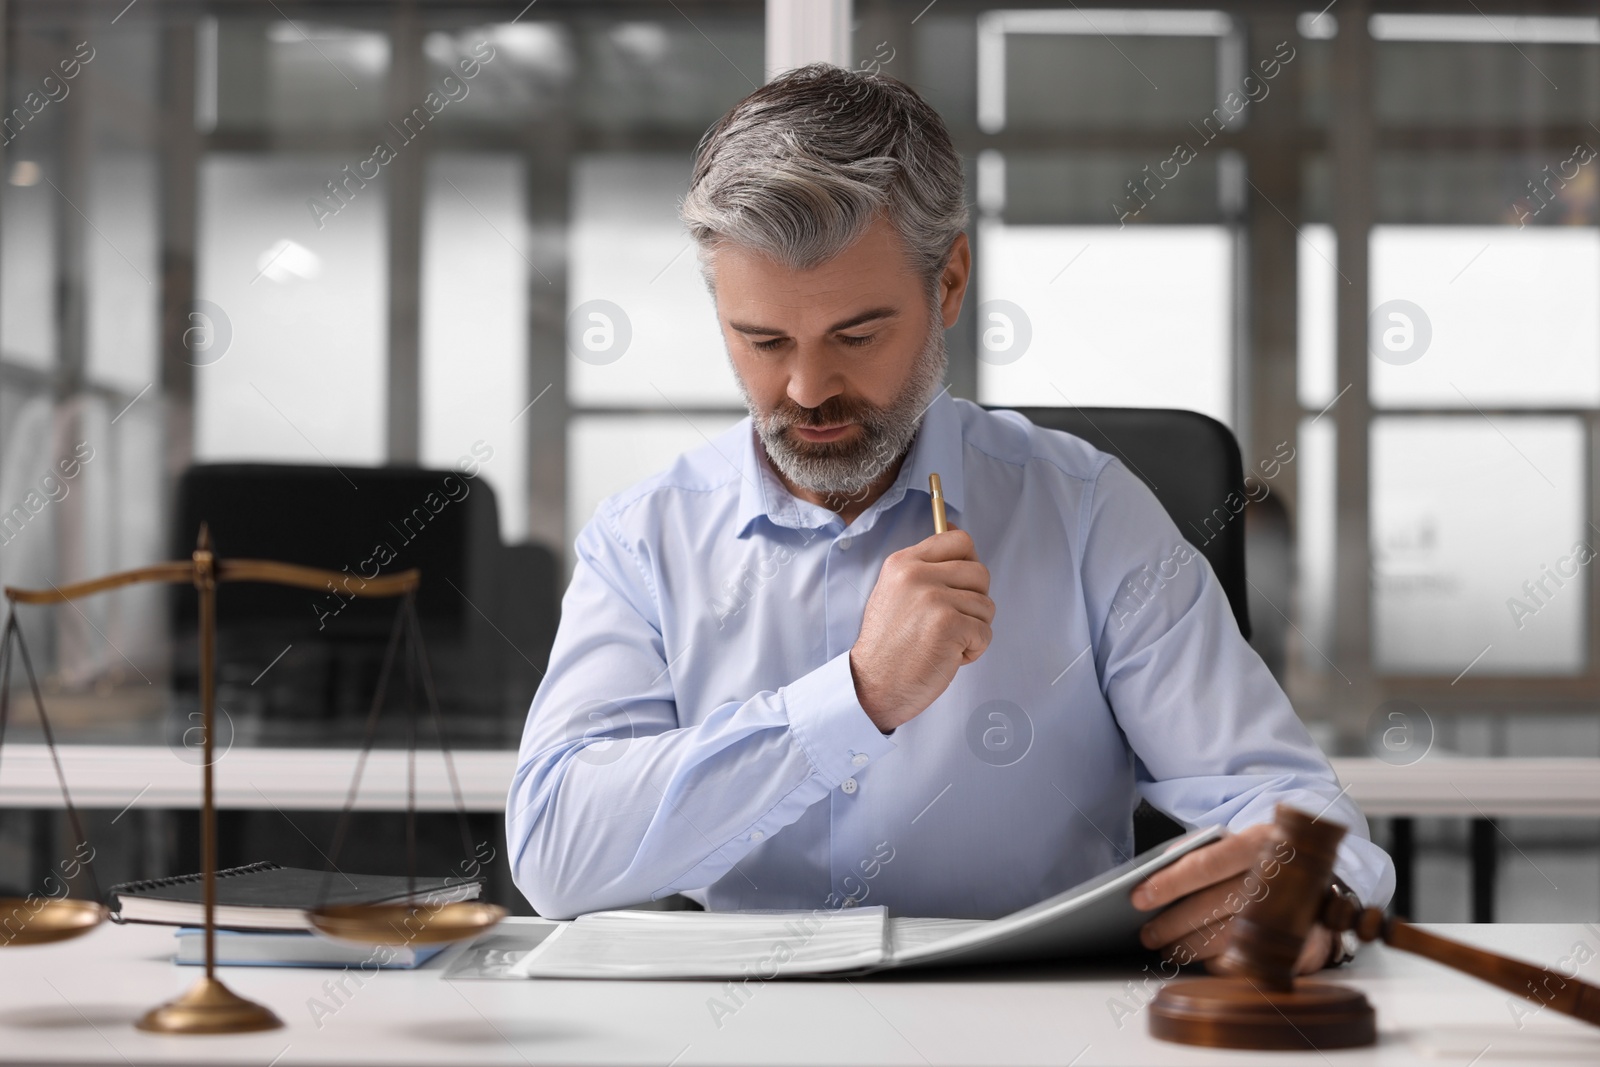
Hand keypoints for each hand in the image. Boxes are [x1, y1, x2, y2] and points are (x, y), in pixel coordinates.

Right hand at [850, 525, 993, 731]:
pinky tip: (947, 656)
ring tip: (944, 642)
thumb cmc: (889, 646)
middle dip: (975, 602)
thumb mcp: (895, 593)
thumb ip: (924, 570)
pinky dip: (973, 650)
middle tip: (951, 623)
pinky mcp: (948, 624)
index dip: (969, 562)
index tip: (961, 585)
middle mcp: (916, 574)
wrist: (873, 685)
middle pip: (980, 572)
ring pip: (986, 605)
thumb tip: (962, 546)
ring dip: (973, 629)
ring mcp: (933, 598)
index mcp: (903, 563)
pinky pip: (985, 632)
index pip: (958, 539)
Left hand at [1129, 823, 1335, 975]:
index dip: (1170, 882)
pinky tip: (1199, 961)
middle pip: (1215, 905)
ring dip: (1190, 948)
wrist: (1322, 883)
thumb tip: (1156, 872)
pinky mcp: (1304, 948)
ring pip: (1230, 938)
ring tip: (1166, 949)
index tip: (1138, 897)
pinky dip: (1219, 963)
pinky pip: (1250, 961)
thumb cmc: (1262, 862)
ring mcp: (1296, 913)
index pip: (1207, 864)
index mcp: (1261, 842)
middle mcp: (1281, 877)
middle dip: (1174, 923)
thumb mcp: (1237, 844)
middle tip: (1146, 934)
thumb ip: (1200, 853)